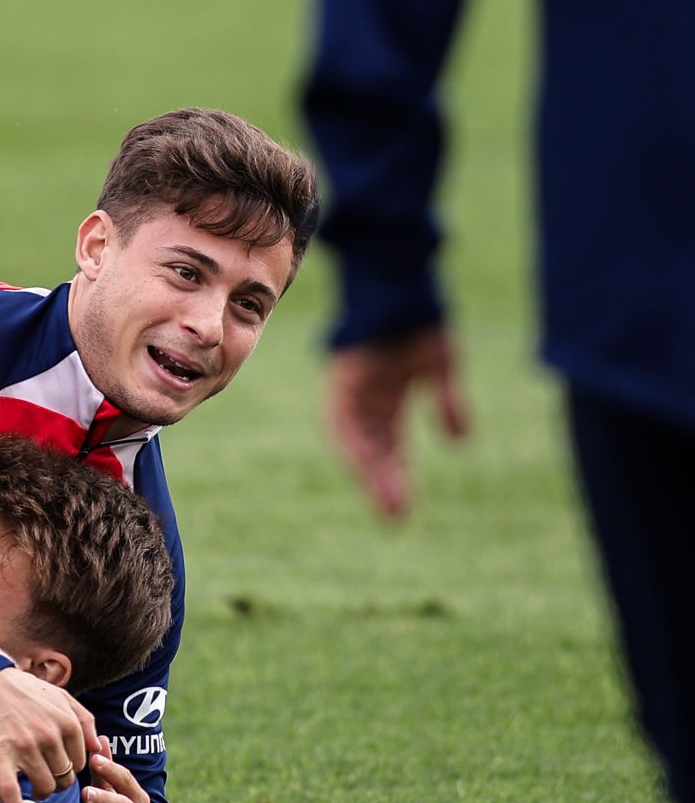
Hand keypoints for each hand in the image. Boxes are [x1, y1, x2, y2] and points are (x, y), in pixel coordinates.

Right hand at [0, 669, 99, 802]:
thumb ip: (84, 719)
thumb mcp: (59, 695)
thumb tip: (99, 747)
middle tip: (46, 780)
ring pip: (45, 788)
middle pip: (65, 778)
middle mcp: (49, 736)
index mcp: (66, 722)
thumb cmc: (21, 689)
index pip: (80, 763)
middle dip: (58, 783)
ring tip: (34, 791)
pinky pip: (13, 793)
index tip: (58, 769)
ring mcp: (24, 747)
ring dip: (42, 794)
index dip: (71, 770)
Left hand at [325, 325, 469, 518]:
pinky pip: (347, 423)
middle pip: (371, 453)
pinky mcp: (343, 384)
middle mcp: (364, 404)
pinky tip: (372, 464)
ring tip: (389, 500)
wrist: (399, 285)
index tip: (399, 512)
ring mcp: (350, 394)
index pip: (386, 450)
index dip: (393, 479)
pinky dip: (359, 445)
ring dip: (372, 472)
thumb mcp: (439, 367)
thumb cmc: (417, 322)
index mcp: (383, 405)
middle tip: (395, 517)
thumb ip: (447, 403)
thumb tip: (461, 441)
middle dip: (382, 484)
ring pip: (358, 444)